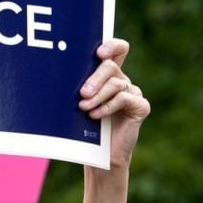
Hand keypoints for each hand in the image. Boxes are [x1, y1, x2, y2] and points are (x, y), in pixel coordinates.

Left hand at [78, 38, 149, 170]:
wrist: (101, 156)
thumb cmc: (86, 129)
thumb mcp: (80, 104)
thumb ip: (79, 88)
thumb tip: (62, 75)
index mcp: (109, 76)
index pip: (118, 50)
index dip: (112, 46)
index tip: (99, 53)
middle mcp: (123, 81)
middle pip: (111, 67)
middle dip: (95, 78)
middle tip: (82, 93)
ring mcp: (134, 93)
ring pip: (116, 84)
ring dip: (98, 96)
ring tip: (84, 108)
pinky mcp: (141, 107)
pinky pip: (125, 99)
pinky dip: (108, 106)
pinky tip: (95, 115)